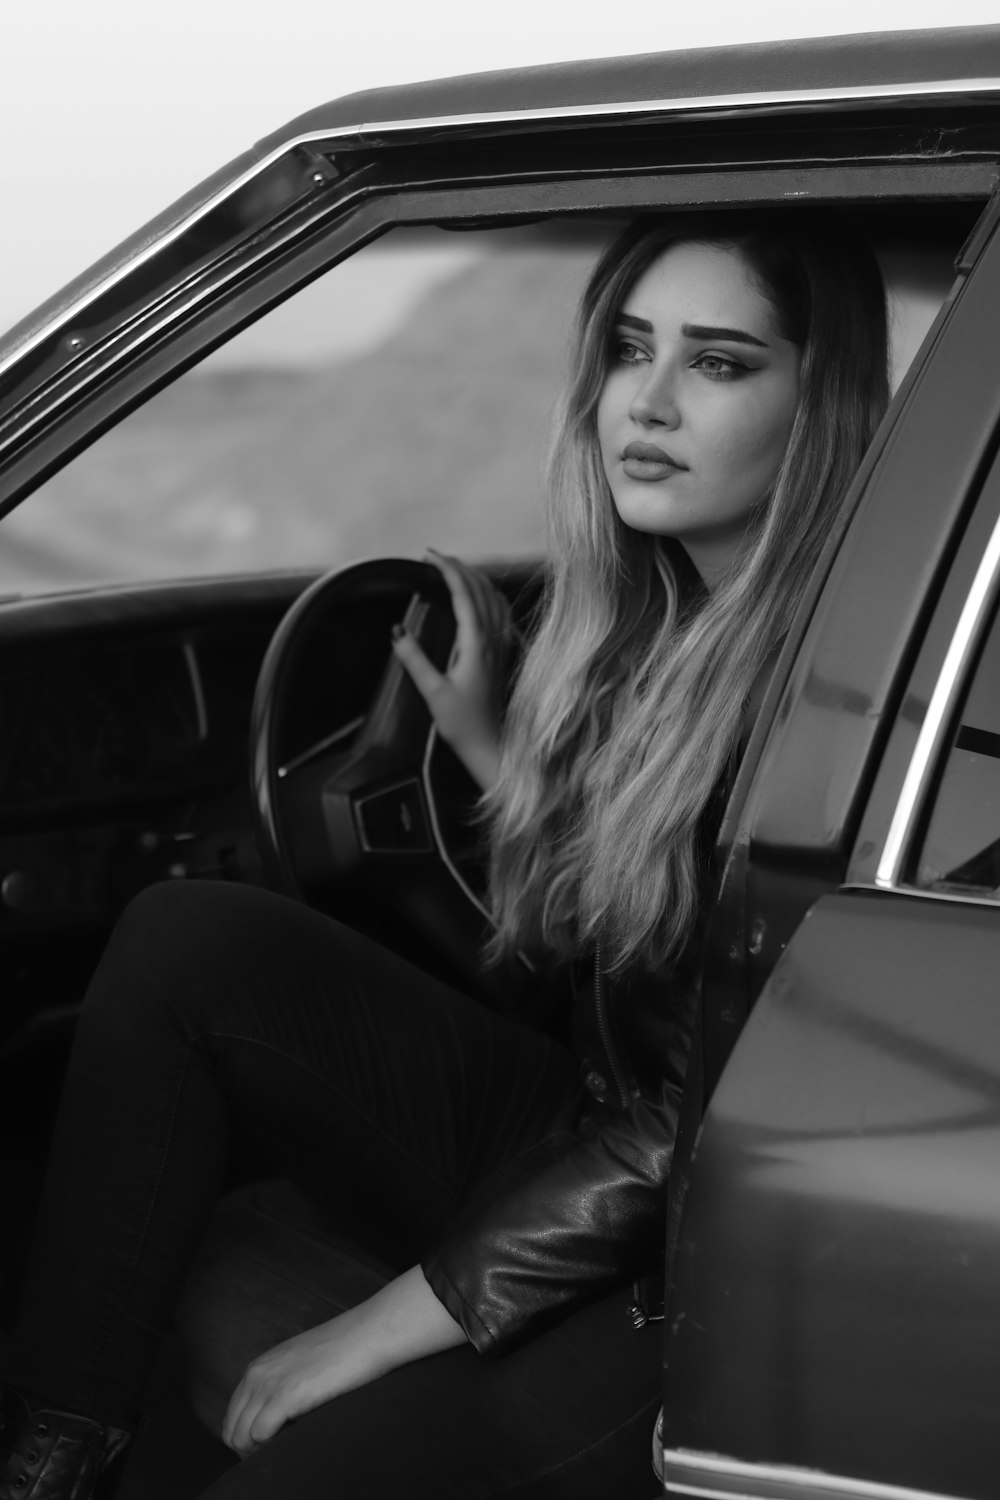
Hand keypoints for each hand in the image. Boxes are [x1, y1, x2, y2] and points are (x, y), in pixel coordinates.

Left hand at [221, 1266, 465, 1456]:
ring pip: (240, 1437)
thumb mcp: (302, 1366)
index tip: (275, 1447)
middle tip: (282, 1454)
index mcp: (259, 1367)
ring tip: (290, 1449)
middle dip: (251, 1451)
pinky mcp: (286, 1395)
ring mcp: (269, 1383)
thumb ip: (283, 1386)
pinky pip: (258, 1435)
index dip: (250, 1440)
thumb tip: (278, 1423)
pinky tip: (296, 1439)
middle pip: (231, 1431)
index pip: (233, 1418)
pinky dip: (272, 1447)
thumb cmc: (346, 1352)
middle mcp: (257, 1373)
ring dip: (261, 1452)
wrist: (370, 1333)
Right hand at [392, 549, 515, 791]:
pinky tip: (481, 597)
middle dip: (458, 566)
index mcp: (476, 644)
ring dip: (474, 578)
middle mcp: (493, 640)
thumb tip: (397, 630)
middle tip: (435, 556)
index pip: (463, 594)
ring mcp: (501, 647)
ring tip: (454, 568)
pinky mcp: (502, 656)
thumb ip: (415, 659)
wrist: (493, 748)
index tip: (428, 555)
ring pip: (494, 598)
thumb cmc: (465, 726)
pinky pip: (500, 613)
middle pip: (480, 589)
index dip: (447, 569)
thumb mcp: (433, 693)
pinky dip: (487, 595)